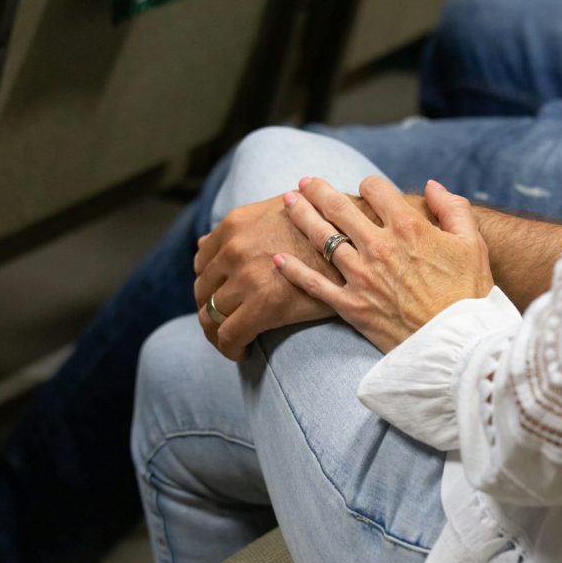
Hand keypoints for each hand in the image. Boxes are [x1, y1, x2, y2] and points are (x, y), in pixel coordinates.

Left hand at [193, 194, 339, 358]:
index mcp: (235, 224)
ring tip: (234, 341)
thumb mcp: (280, 210)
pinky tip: (242, 352)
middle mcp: (235, 248)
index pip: (201, 262)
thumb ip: (241, 226)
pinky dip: (229, 348)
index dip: (210, 282)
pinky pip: (229, 335)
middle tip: (229, 322)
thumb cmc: (326, 226)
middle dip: (212, 309)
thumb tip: (201, 242)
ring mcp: (248, 277)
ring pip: (212, 315)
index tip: (223, 295)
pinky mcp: (264, 306)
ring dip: (218, 332)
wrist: (361, 240)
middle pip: (203, 290)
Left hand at [273, 176, 493, 352]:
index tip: (364, 188)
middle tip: (305, 182)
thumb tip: (431, 186)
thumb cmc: (470, 294)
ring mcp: (361, 276)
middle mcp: (379, 246)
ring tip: (287, 203)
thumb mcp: (472, 244)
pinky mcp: (351, 306)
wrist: (460, 347)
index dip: (369, 184)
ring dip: (301, 216)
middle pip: (338, 208)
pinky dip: (292, 270)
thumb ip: (453, 208)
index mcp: (408, 227)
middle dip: (319, 191)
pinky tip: (276, 258)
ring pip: (321, 238)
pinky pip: (313, 284)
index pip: (376, 189)